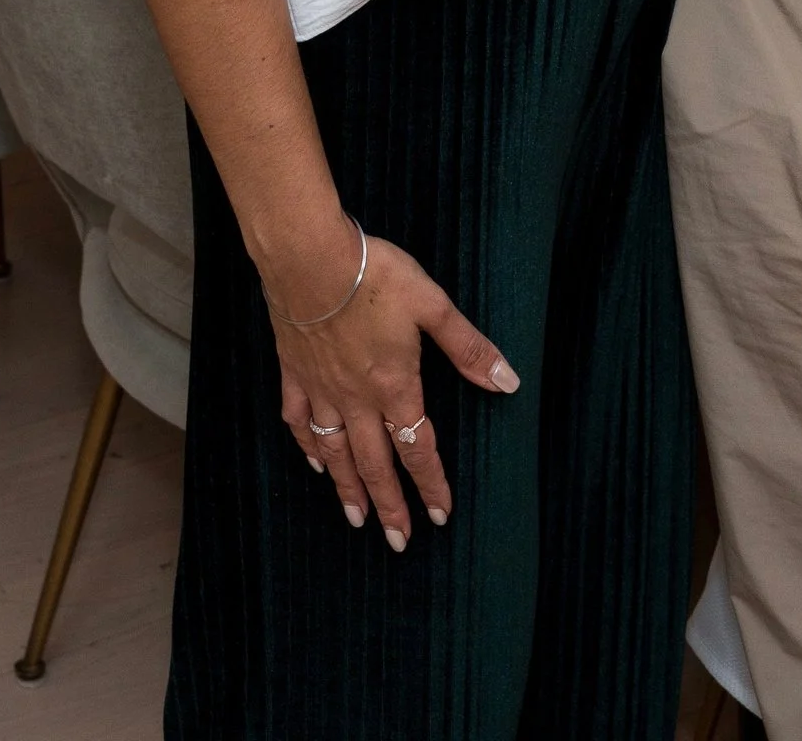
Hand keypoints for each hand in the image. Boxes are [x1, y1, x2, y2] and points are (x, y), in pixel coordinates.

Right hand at [266, 222, 518, 549]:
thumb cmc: (376, 277)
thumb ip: (468, 348)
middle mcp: (357, 399)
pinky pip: (299, 422)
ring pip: (335, 453)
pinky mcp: (294, 374)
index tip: (440, 517)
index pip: (418, 448)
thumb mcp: (434, 306)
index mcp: (395, 385)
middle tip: (398, 542)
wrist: (310, 260)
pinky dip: (308, 447)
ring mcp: (322, 390)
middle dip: (390, 505)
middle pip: (375, 464)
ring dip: (348, 489)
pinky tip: (315, 461)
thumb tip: (507, 382)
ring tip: (357, 519)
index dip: (431, 484)